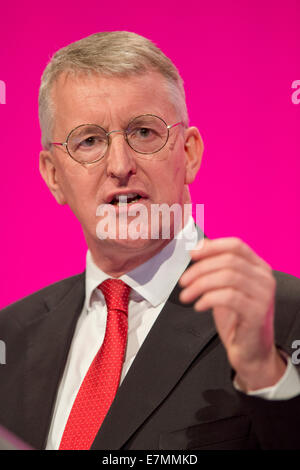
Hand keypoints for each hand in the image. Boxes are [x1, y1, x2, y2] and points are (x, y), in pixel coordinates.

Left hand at [179, 237, 286, 390]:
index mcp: (258, 267)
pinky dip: (208, 299)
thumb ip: (217, 267)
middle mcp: (264, 278)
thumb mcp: (225, 288)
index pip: (236, 245)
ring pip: (228, 277)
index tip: (192, 254)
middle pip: (229, 260)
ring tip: (186, 296)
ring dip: (200, 284)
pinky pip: (229, 297)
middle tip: (183, 282)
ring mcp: (263, 295)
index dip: (212, 247)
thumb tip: (199, 247)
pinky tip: (199, 306)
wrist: (250, 351)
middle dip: (200, 269)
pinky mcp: (257, 313)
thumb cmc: (237, 319)